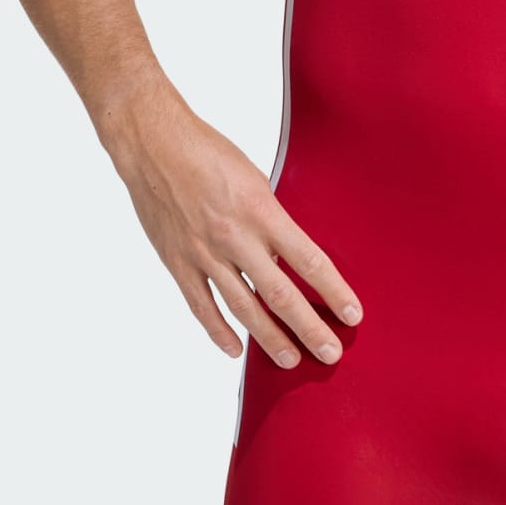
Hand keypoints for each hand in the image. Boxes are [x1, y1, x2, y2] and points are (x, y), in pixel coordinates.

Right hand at [102, 86, 360, 369]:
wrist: (153, 144)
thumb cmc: (208, 152)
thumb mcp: (254, 178)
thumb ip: (270, 219)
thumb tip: (287, 254)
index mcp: (261, 210)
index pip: (309, 260)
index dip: (334, 291)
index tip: (352, 315)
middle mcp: (235, 237)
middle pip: (281, 295)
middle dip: (309, 329)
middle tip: (329, 353)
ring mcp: (204, 253)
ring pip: (244, 308)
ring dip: (270, 338)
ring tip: (291, 359)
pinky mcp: (177, 262)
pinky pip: (201, 305)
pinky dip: (219, 331)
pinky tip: (235, 349)